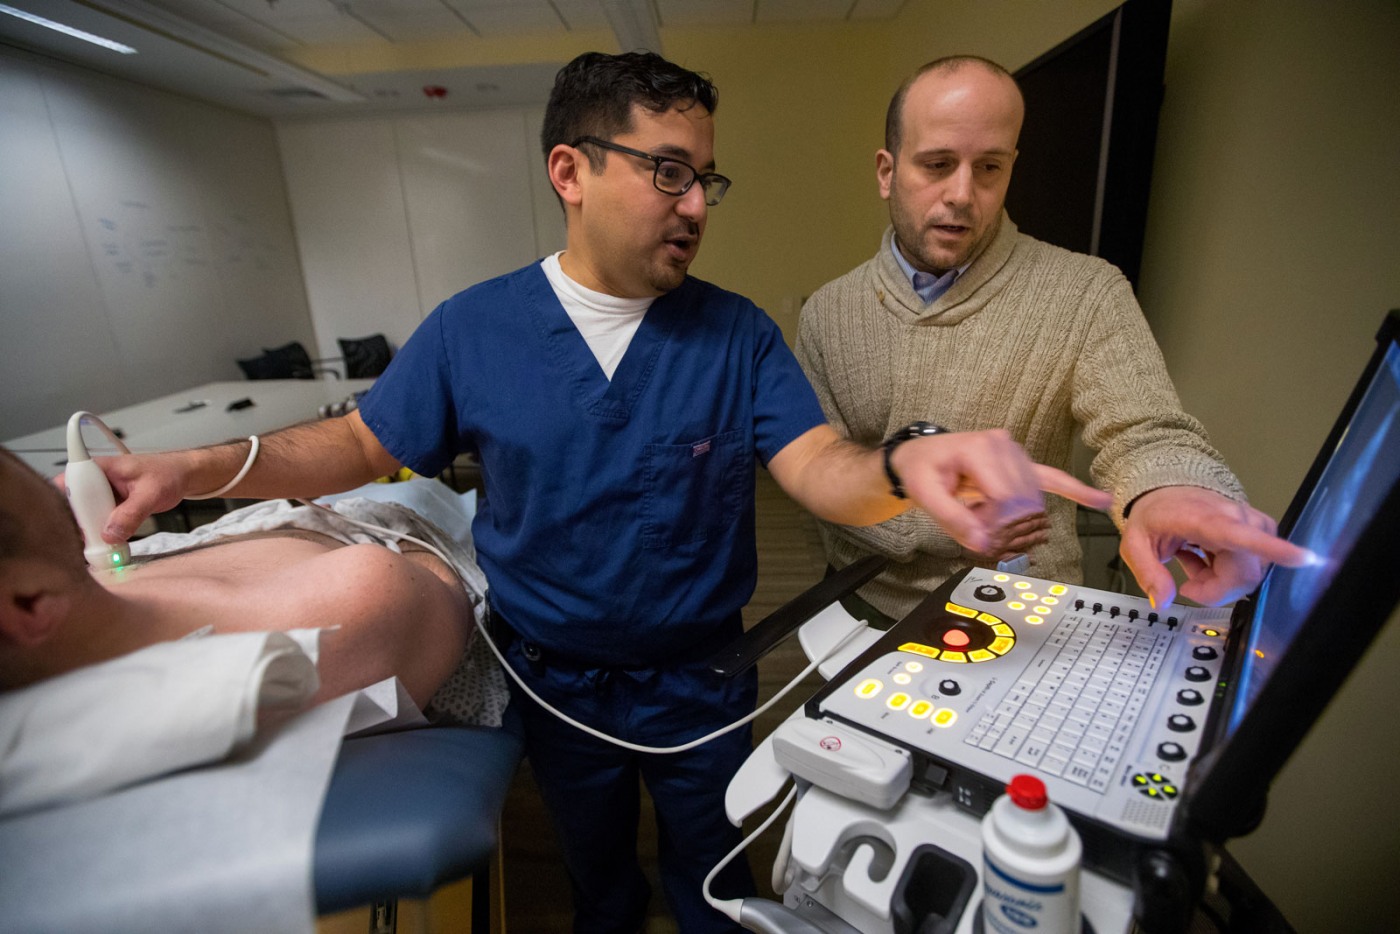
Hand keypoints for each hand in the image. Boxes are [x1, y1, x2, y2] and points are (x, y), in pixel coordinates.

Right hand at [54, 451, 196, 543]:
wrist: (181, 477)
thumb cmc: (167, 474)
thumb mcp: (151, 493)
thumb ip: (132, 514)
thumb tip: (111, 533)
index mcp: (99, 468)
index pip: (68, 484)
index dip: (67, 506)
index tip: (79, 525)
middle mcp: (94, 481)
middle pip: (70, 505)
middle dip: (78, 525)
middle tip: (92, 542)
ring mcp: (99, 495)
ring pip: (81, 516)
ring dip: (88, 533)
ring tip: (99, 547)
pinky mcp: (106, 507)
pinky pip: (95, 523)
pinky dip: (99, 535)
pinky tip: (106, 545)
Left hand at [891, 429, 1111, 554]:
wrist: (920, 457)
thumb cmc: (922, 471)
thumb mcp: (925, 494)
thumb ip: (952, 519)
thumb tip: (983, 543)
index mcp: (979, 448)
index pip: (1003, 497)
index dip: (994, 523)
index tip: (979, 534)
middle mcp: (1003, 445)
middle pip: (1020, 500)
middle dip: (1005, 523)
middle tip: (982, 531)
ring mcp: (1015, 453)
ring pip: (1031, 498)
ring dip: (1017, 518)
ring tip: (988, 517)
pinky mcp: (1022, 464)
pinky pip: (1053, 478)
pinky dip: (1075, 490)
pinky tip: (1100, 500)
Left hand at [1119, 486, 1313, 607]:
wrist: (1164, 491)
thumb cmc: (1154, 514)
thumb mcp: (1134, 543)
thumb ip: (1148, 573)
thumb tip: (1163, 601)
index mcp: (1206, 519)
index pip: (1243, 535)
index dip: (1274, 549)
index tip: (1303, 558)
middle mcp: (1236, 519)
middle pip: (1245, 573)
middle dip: (1216, 590)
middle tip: (1187, 583)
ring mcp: (1250, 524)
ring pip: (1250, 574)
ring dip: (1220, 581)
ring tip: (1193, 562)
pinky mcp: (1258, 531)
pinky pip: (1252, 567)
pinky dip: (1227, 573)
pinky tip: (1206, 560)